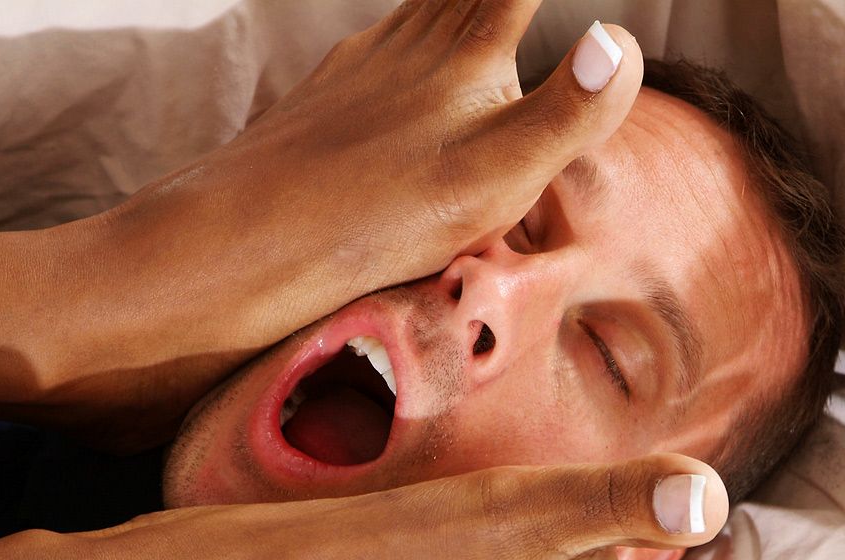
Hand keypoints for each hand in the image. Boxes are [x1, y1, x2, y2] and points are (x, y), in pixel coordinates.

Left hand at [49, 1, 643, 448]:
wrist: (227, 251)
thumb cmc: (365, 220)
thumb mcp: (487, 178)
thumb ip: (561, 113)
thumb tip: (618, 41)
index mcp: (459, 58)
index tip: (567, 10)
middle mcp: (405, 50)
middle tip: (505, 4)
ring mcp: (353, 77)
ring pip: (417, 16)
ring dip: (452, 5)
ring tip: (475, 8)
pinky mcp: (318, 112)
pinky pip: (372, 57)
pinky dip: (404, 43)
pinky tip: (398, 62)